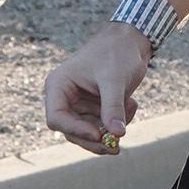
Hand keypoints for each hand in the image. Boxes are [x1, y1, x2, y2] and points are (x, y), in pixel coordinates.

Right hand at [44, 21, 150, 153]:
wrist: (131, 41)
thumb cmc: (117, 53)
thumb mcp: (114, 80)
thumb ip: (113, 107)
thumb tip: (117, 135)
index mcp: (59, 86)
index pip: (56, 118)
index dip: (75, 130)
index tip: (98, 134)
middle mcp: (65, 98)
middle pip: (71, 132)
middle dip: (95, 139)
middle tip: (116, 147)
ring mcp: (79, 104)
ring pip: (88, 133)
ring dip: (110, 131)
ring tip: (131, 108)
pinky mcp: (94, 108)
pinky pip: (102, 127)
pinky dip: (117, 123)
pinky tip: (132, 104)